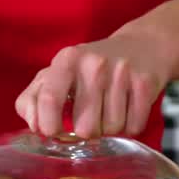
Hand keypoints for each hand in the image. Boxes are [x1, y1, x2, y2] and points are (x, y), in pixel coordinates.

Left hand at [15, 34, 171, 137]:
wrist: (141, 45)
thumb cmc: (90, 66)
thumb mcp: (57, 72)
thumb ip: (34, 97)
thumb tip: (34, 125)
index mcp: (66, 60)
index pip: (48, 99)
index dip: (48, 125)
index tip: (52, 132)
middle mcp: (93, 64)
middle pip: (85, 127)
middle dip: (86, 131)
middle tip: (88, 117)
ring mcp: (121, 73)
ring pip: (111, 130)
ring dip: (109, 128)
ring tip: (108, 109)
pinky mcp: (145, 83)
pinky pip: (134, 127)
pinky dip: (130, 127)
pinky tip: (126, 109)